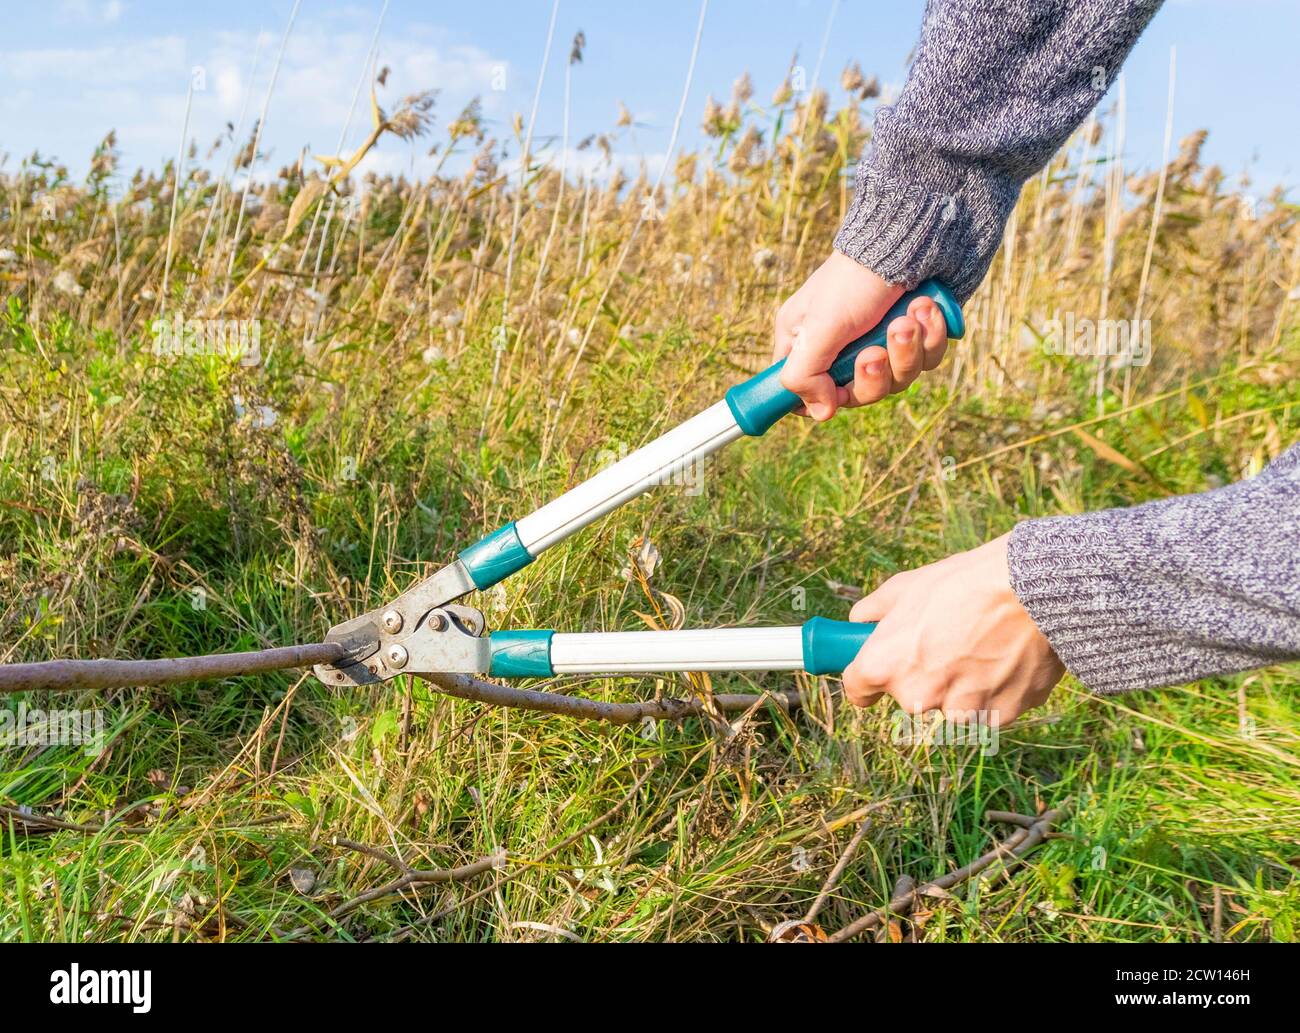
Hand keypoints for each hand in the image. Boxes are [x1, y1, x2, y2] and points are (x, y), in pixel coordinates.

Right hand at [774, 251, 950, 420]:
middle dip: (874, 373)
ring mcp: (883, 339)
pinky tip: (926, 307)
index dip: (821, 400)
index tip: (835, 395)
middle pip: (859, 393)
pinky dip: (929, 336)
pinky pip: (927, 358)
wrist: (914, 233)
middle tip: (875, 349)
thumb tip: (820, 414)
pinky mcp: (918, 334)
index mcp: (807, 341)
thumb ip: (805, 375)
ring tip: (908, 317)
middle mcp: (843, 344)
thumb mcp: (819, 327)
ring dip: (905, 350)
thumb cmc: (857, 277)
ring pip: (897, 379)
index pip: (805, 390)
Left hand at [842, 534, 1064, 726]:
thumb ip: (874, 609)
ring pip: (952, 706)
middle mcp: (916, 696)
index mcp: (884, 665)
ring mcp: (959, 710)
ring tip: (984, 645)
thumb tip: (860, 620)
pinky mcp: (999, 716)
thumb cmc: (966, 582)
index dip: (867, 679)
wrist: (1033, 589)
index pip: (857, 691)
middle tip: (947, 642)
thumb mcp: (907, 586)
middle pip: (909, 698)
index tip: (877, 670)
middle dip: (923, 676)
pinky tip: (1006, 657)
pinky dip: (996, 690)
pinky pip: (989, 709)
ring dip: (962, 687)